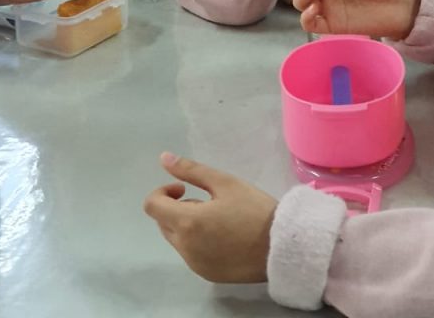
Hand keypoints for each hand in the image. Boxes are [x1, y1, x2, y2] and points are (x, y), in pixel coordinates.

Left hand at [144, 153, 275, 282]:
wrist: (280, 246)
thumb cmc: (254, 209)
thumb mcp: (225, 182)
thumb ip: (191, 170)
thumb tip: (164, 158)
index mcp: (187, 222)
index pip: (152, 206)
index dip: (163, 192)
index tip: (184, 188)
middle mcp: (185, 248)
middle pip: (163, 223)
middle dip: (177, 208)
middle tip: (208, 202)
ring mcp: (194, 264)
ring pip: (177, 239)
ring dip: (187, 225)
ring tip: (219, 218)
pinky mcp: (206, 274)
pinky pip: (191, 254)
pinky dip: (198, 242)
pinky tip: (224, 236)